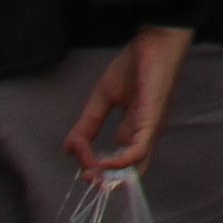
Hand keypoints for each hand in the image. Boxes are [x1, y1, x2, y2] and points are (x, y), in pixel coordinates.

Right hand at [63, 25, 189, 175]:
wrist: (154, 42)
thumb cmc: (134, 67)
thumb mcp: (101, 99)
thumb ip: (86, 124)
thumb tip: (68, 150)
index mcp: (133, 131)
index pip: (116, 161)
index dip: (95, 167)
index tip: (75, 155)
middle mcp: (143, 134)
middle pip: (127, 170)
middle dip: (105, 180)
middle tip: (85, 178)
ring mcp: (149, 129)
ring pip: (133, 164)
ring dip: (108, 172)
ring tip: (90, 169)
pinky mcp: (152, 119)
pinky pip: (140, 148)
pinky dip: (122, 160)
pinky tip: (105, 160)